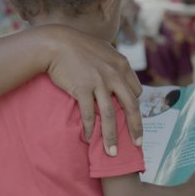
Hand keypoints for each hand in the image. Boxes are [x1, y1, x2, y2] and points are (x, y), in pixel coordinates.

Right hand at [45, 25, 142, 155]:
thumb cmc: (78, 46)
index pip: (136, 91)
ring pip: (110, 115)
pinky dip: (90, 129)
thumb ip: (114, 63)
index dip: (134, 107)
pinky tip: (89, 139)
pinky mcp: (82, 88)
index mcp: (121, 64)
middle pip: (130, 106)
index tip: (131, 118)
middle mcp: (114, 74)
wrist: (56, 42)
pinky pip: (89, 114)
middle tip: (138, 145)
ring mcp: (99, 82)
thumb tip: (119, 74)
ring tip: (112, 153)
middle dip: (135, 128)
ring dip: (112, 136)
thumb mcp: (103, 49)